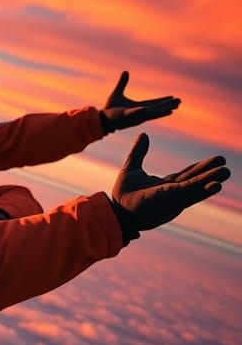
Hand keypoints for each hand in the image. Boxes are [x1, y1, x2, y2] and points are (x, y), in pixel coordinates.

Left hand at [100, 71, 179, 132]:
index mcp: (138, 107)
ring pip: (154, 112)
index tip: (172, 97)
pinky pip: (143, 114)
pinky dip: (151, 112)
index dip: (163, 101)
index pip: (153, 104)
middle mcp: (140, 112)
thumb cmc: (109, 108)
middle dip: (168, 105)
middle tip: (180, 101)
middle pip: (157, 108)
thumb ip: (122, 83)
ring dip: (164, 109)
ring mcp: (137, 115)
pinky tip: (164, 110)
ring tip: (176, 106)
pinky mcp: (132, 117)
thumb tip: (125, 71)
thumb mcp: (117, 93)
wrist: (102, 118)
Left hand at [109, 133, 228, 240]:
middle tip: (224, 162)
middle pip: (195, 179)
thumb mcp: (131, 168)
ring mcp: (174, 197)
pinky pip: (191, 194)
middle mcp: (173, 191)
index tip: (215, 160)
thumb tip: (144, 134)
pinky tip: (216, 185)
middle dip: (209, 171)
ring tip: (226, 172)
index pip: (187, 174)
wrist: (118, 210)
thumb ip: (138, 152)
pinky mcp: (173, 201)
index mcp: (166, 184)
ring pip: (197, 187)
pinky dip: (204, 190)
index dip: (200, 167)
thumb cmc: (123, 194)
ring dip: (211, 180)